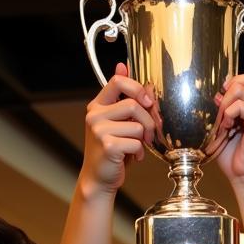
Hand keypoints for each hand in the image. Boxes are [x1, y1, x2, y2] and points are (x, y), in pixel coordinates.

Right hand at [81, 63, 155, 195]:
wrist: (99, 178)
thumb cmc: (111, 150)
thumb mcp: (117, 121)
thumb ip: (122, 97)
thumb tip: (123, 65)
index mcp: (97, 105)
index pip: (118, 81)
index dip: (137, 88)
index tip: (147, 102)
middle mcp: (95, 115)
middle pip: (133, 104)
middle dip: (148, 120)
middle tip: (148, 134)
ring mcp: (99, 130)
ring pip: (137, 125)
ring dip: (144, 139)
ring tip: (138, 147)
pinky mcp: (107, 146)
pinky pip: (135, 142)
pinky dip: (139, 152)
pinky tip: (133, 157)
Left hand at [214, 72, 243, 182]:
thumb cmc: (234, 154)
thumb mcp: (222, 126)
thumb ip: (221, 108)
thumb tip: (216, 95)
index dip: (231, 84)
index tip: (220, 101)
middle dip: (228, 91)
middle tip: (221, 111)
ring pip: (240, 88)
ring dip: (225, 105)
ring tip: (223, 123)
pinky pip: (240, 105)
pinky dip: (229, 115)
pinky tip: (227, 128)